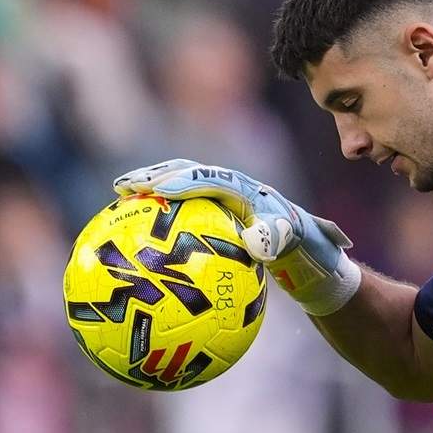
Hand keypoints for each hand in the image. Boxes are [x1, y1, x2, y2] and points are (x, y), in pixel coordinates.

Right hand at [113, 160, 359, 313]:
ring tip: (119, 197)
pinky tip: (132, 234)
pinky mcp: (215, 217)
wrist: (313, 259)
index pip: (211, 180)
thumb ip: (279, 238)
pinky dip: (157, 216)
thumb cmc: (307, 253)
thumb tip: (257, 241)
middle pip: (187, 173)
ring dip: (150, 189)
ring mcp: (222, 202)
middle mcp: (233, 190)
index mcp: (249, 191)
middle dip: (155, 175)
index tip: (156, 191)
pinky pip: (182, 212)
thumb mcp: (298, 245)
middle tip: (124, 186)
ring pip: (181, 188)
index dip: (182, 182)